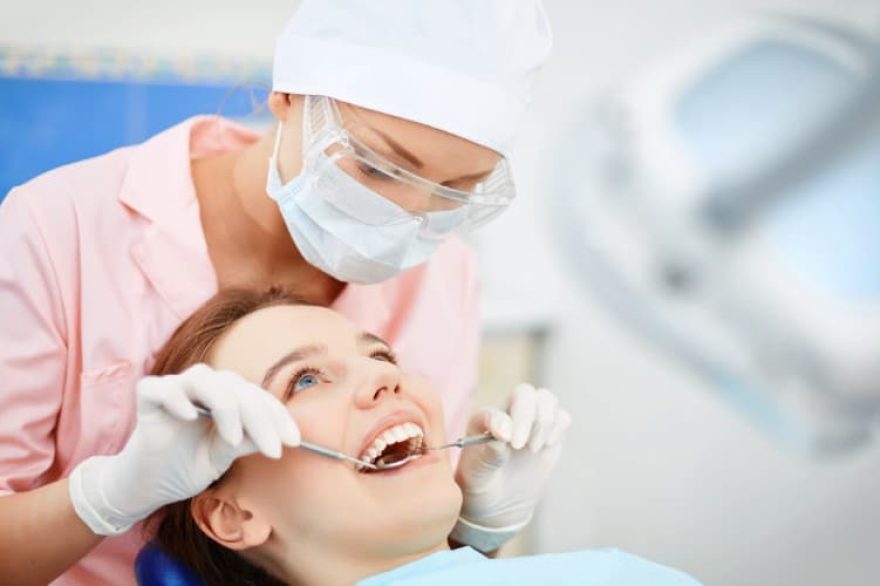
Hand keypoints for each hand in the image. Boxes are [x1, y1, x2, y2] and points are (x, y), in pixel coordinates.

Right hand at [68, 363, 299, 535]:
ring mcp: (174, 390)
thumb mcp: (225, 456)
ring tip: (233, 438)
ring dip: (225, 405)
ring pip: (203, 378)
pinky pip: (160, 387)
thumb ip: (248, 440)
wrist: (149, 486)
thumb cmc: (188, 466)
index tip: (293, 441)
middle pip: (236, 387)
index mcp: (225, 397)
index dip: (277, 416)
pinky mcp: (147, 399)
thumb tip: (281, 436)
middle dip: (259, 417)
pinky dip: (176, 397)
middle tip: (272, 448)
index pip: (256, 396)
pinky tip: (190, 417)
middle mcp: (203, 388)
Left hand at [452, 383, 570, 550]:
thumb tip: (504, 434)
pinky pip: (562, 416)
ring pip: (546, 399)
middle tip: (522, 446)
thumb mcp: (477, 474)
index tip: (506, 441)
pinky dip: (558, 428)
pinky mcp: (550, 432)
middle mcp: (508, 413)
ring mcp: (531, 421)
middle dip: (527, 417)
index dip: (503, 422)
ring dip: (544, 422)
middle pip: (525, 393)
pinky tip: (545, 446)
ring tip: (533, 449)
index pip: (494, 411)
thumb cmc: (482, 482)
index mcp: (484, 420)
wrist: (500, 499)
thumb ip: (488, 454)